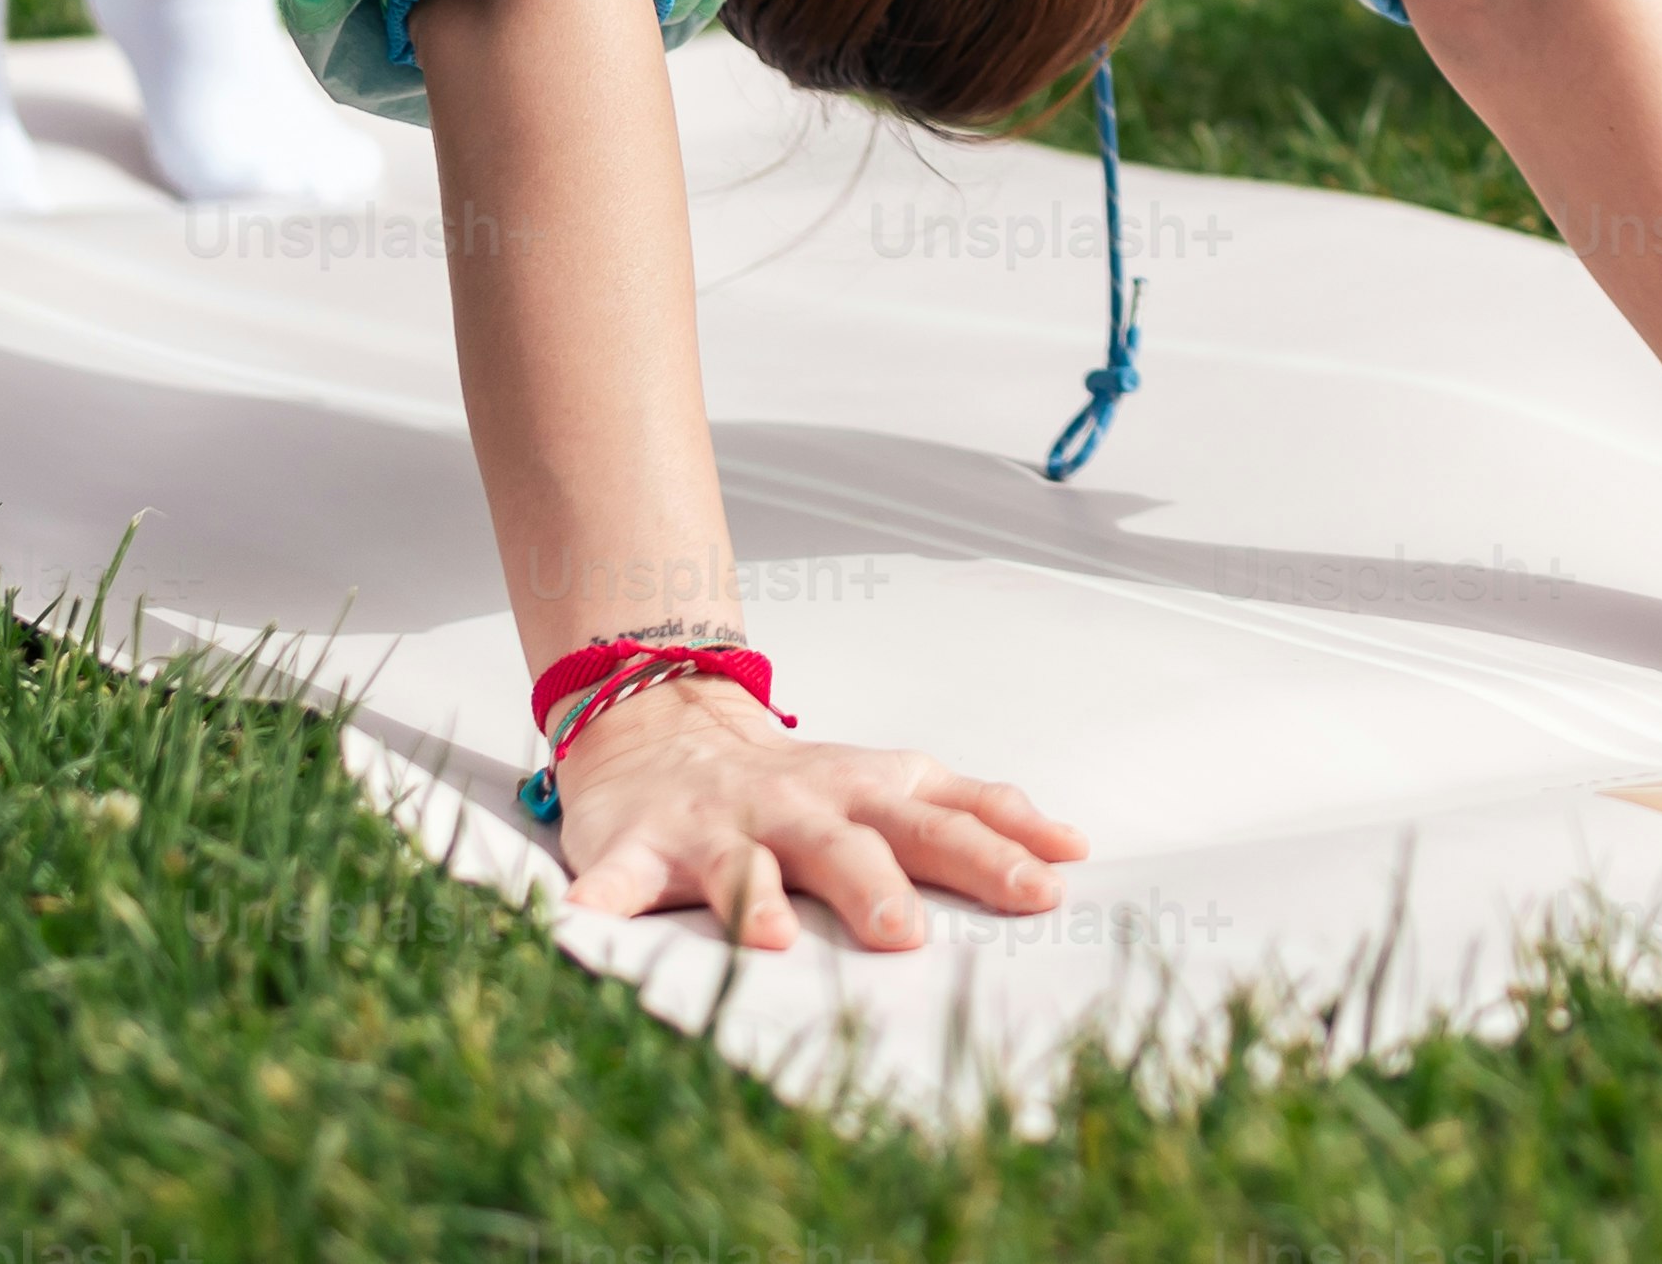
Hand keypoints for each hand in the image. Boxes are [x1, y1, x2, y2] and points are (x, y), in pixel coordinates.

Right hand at [544, 672, 1082, 945]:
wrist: (664, 722)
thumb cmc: (800, 780)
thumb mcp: (897, 781)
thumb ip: (978, 813)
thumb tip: (1073, 850)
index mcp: (865, 795)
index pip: (943, 822)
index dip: (995, 853)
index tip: (1047, 890)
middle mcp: (797, 809)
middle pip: (848, 844)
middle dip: (877, 885)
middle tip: (905, 935)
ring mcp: (715, 828)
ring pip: (738, 864)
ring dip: (752, 898)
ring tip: (767, 938)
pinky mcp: (637, 846)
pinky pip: (617, 879)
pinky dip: (603, 901)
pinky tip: (589, 926)